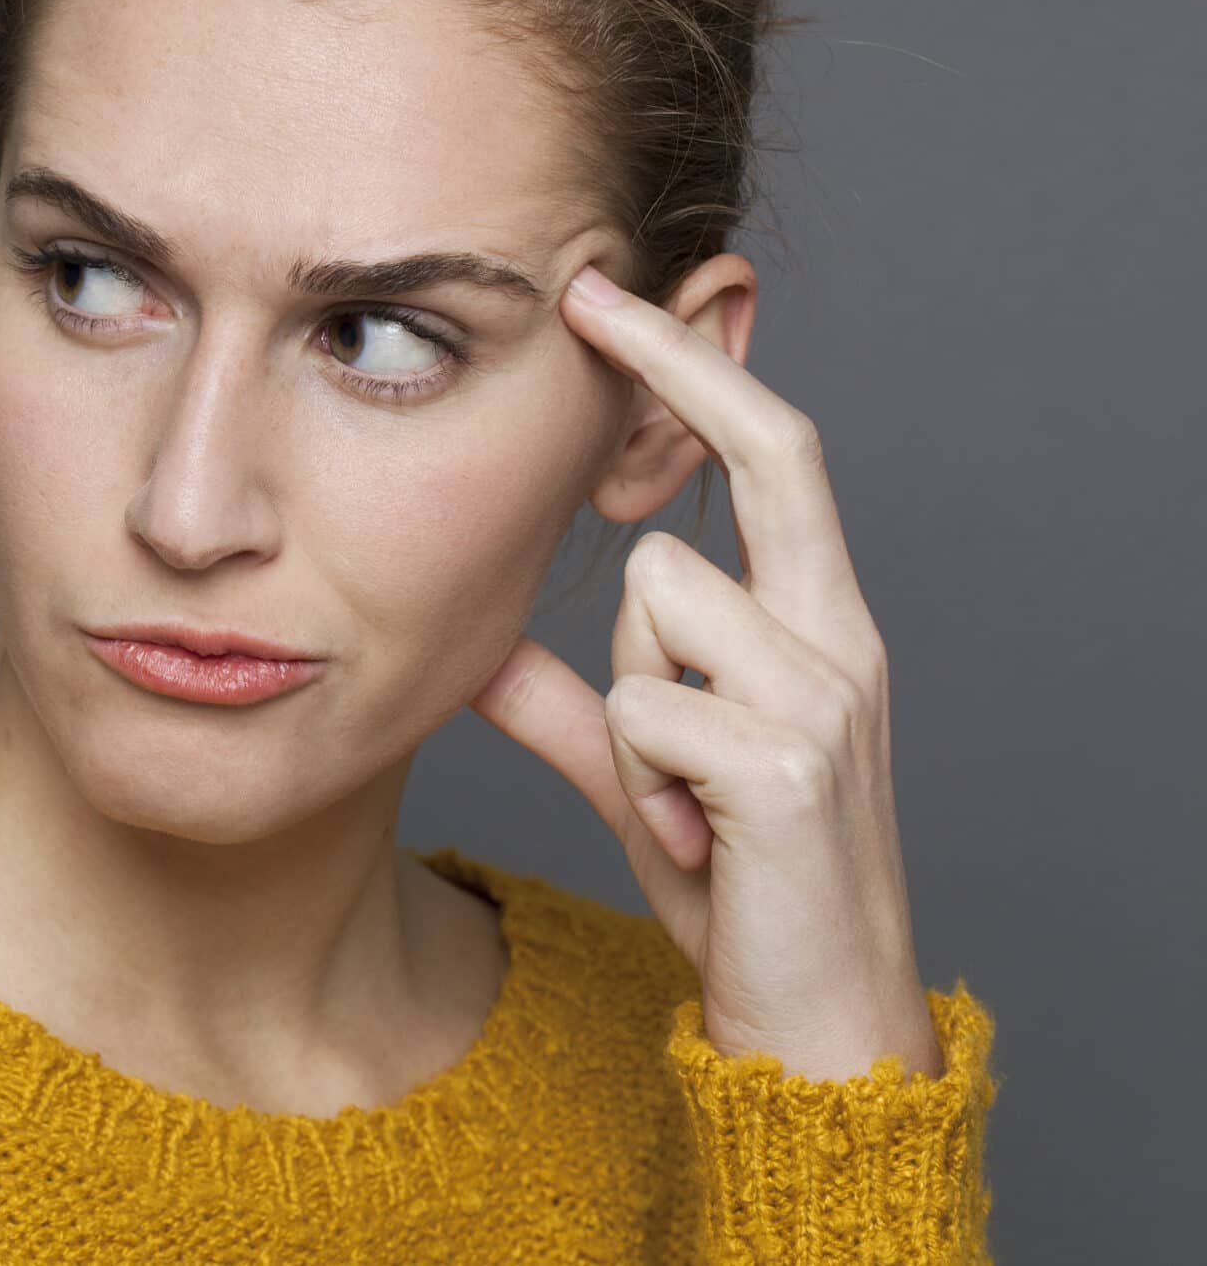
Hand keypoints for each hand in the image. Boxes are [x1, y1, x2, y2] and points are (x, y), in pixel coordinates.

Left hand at [467, 263, 943, 1081]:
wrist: (813, 1019)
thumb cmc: (738, 880)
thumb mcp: (641, 772)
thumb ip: (570, 702)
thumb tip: (473, 643)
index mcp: (814, 624)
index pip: (773, 455)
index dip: (698, 368)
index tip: (611, 295)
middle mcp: (839, 638)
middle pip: (764, 460)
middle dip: (675, 368)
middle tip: (591, 295)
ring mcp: (824, 695)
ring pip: (655, 604)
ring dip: (627, 703)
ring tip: (675, 791)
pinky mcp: (788, 762)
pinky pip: (641, 708)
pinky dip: (637, 776)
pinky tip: (693, 835)